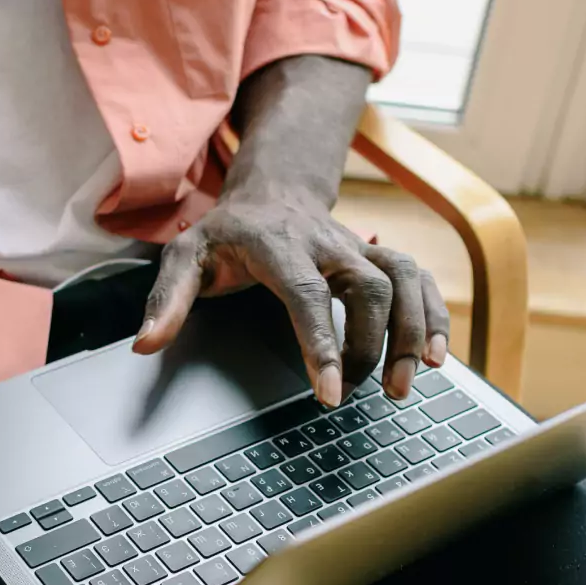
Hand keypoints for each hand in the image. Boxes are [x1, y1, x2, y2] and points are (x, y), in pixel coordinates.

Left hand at [134, 186, 448, 407]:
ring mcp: (358, 247)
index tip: (332, 391)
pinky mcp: (380, 257)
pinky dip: (434, 317)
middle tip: (363, 393)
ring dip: (413, 332)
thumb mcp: (184, 256)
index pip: (306, 294)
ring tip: (405, 384)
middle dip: (373, 343)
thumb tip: (146, 346)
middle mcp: (326, 242)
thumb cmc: (227, 234)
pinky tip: (439, 357)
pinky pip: (419, 281)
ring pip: (403, 279)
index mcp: (276, 243)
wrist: (270, 192)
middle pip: (368, 286)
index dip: (323, 343)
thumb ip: (166, 300)